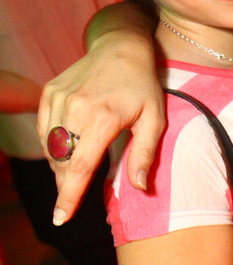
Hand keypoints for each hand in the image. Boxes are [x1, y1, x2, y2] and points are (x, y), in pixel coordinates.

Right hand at [37, 30, 164, 223]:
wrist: (121, 47)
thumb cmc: (142, 86)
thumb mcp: (154, 119)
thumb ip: (145, 155)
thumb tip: (140, 188)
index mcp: (103, 118)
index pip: (79, 168)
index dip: (68, 196)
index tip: (60, 218)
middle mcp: (76, 108)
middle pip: (62, 162)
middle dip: (65, 185)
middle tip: (71, 198)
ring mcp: (59, 98)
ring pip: (51, 147)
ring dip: (60, 166)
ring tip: (73, 172)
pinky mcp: (50, 92)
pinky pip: (45, 130)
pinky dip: (53, 145)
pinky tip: (67, 149)